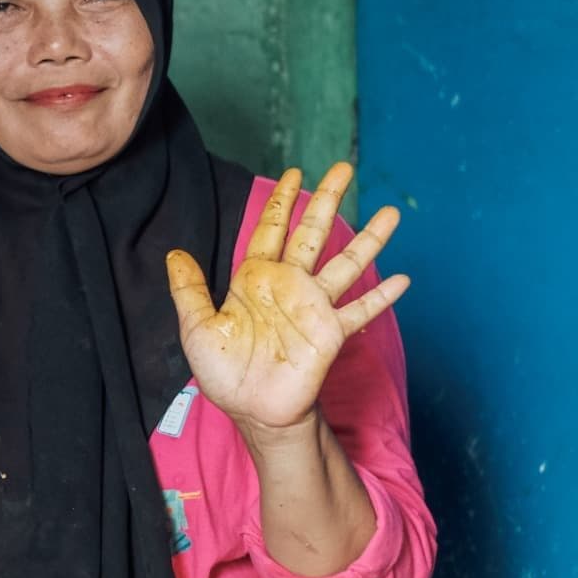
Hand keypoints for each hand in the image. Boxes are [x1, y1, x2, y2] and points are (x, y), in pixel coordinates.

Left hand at [165, 162, 408, 436]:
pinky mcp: (330, 333)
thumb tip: (174, 253)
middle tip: (344, 168)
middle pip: (312, 233)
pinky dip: (381, 296)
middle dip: (327, 200)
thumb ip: (188, 290)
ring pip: (346, 263)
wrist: (251, 410)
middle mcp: (289, 286)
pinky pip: (360, 310)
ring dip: (369, 238)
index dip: (283, 202)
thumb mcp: (197, 328)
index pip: (272, 229)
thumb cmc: (223, 372)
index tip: (295, 172)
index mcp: (256, 279)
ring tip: (392, 212)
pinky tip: (402, 279)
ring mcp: (314, 307)